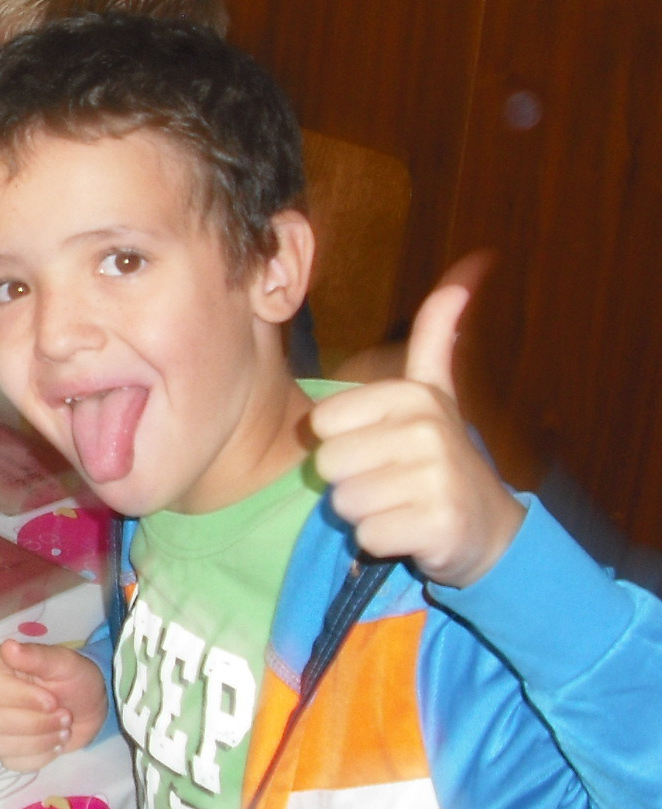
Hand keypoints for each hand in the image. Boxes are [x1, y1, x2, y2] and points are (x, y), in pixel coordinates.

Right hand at [0, 640, 105, 772]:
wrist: (88, 706)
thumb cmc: (75, 679)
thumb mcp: (64, 663)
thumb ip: (37, 656)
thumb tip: (8, 647)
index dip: (24, 699)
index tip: (53, 700)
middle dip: (39, 724)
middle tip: (65, 716)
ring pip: (3, 745)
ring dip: (42, 741)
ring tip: (63, 729)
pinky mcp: (7, 751)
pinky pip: (14, 762)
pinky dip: (41, 756)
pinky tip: (54, 744)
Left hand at [310, 277, 526, 587]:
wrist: (487, 528)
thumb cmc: (440, 458)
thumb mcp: (437, 392)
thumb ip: (436, 336)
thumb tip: (466, 268)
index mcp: (413, 396)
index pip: (322, 424)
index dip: (342, 442)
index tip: (380, 445)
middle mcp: (428, 431)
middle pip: (328, 465)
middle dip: (351, 480)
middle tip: (392, 480)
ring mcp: (437, 479)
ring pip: (344, 502)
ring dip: (366, 511)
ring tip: (402, 503)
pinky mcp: (439, 526)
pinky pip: (367, 535)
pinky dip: (382, 540)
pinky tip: (412, 531)